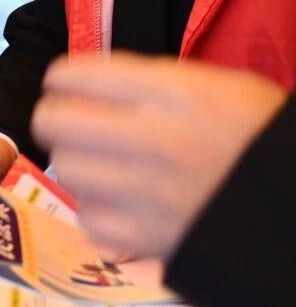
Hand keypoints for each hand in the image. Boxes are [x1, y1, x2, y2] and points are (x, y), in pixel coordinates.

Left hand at [31, 53, 285, 261]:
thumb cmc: (260, 135)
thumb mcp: (218, 86)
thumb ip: (152, 82)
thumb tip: (92, 86)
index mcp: (172, 93)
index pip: (75, 75)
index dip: (63, 79)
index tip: (66, 86)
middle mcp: (153, 139)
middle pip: (53, 122)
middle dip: (56, 119)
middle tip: (71, 125)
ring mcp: (149, 193)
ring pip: (67, 169)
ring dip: (77, 163)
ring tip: (99, 164)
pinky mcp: (152, 238)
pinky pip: (90, 219)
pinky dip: (97, 210)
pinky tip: (118, 202)